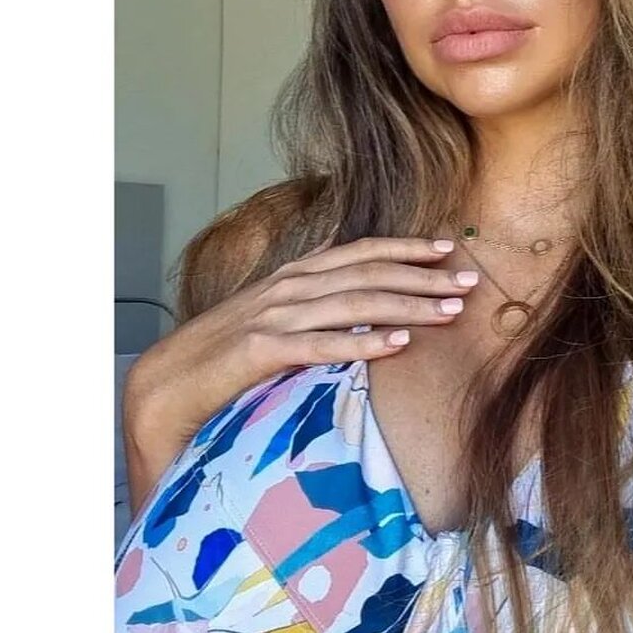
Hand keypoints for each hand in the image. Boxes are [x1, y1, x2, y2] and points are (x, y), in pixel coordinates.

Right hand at [122, 236, 476, 511]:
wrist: (163, 384)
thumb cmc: (223, 355)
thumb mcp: (273, 317)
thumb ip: (311, 299)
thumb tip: (352, 284)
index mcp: (293, 277)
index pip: (359, 252)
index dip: (405, 248)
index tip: (448, 248)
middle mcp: (287, 288)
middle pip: (367, 274)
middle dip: (423, 276)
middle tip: (469, 281)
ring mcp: (273, 316)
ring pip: (353, 303)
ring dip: (406, 305)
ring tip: (450, 311)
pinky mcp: (259, 351)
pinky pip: (320, 345)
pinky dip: (362, 343)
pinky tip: (397, 345)